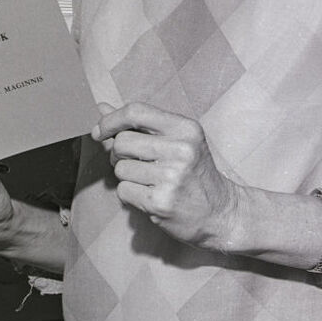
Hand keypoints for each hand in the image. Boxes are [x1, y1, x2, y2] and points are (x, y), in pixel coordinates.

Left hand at [94, 102, 239, 251]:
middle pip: (122, 142)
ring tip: (149, 181)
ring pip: (120, 168)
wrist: (222, 213)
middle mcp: (181, 150)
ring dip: (126, 176)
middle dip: (118, 154)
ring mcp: (171, 177)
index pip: (135, 112)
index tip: (99, 131)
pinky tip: (149, 196)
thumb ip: (139, 124)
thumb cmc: (194, 173)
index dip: (110, 120)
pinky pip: (123, 191)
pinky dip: (129, 195)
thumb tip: (101, 107)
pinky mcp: (161, 202)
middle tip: (133, 163)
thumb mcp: (176, 140)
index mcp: (185, 128)